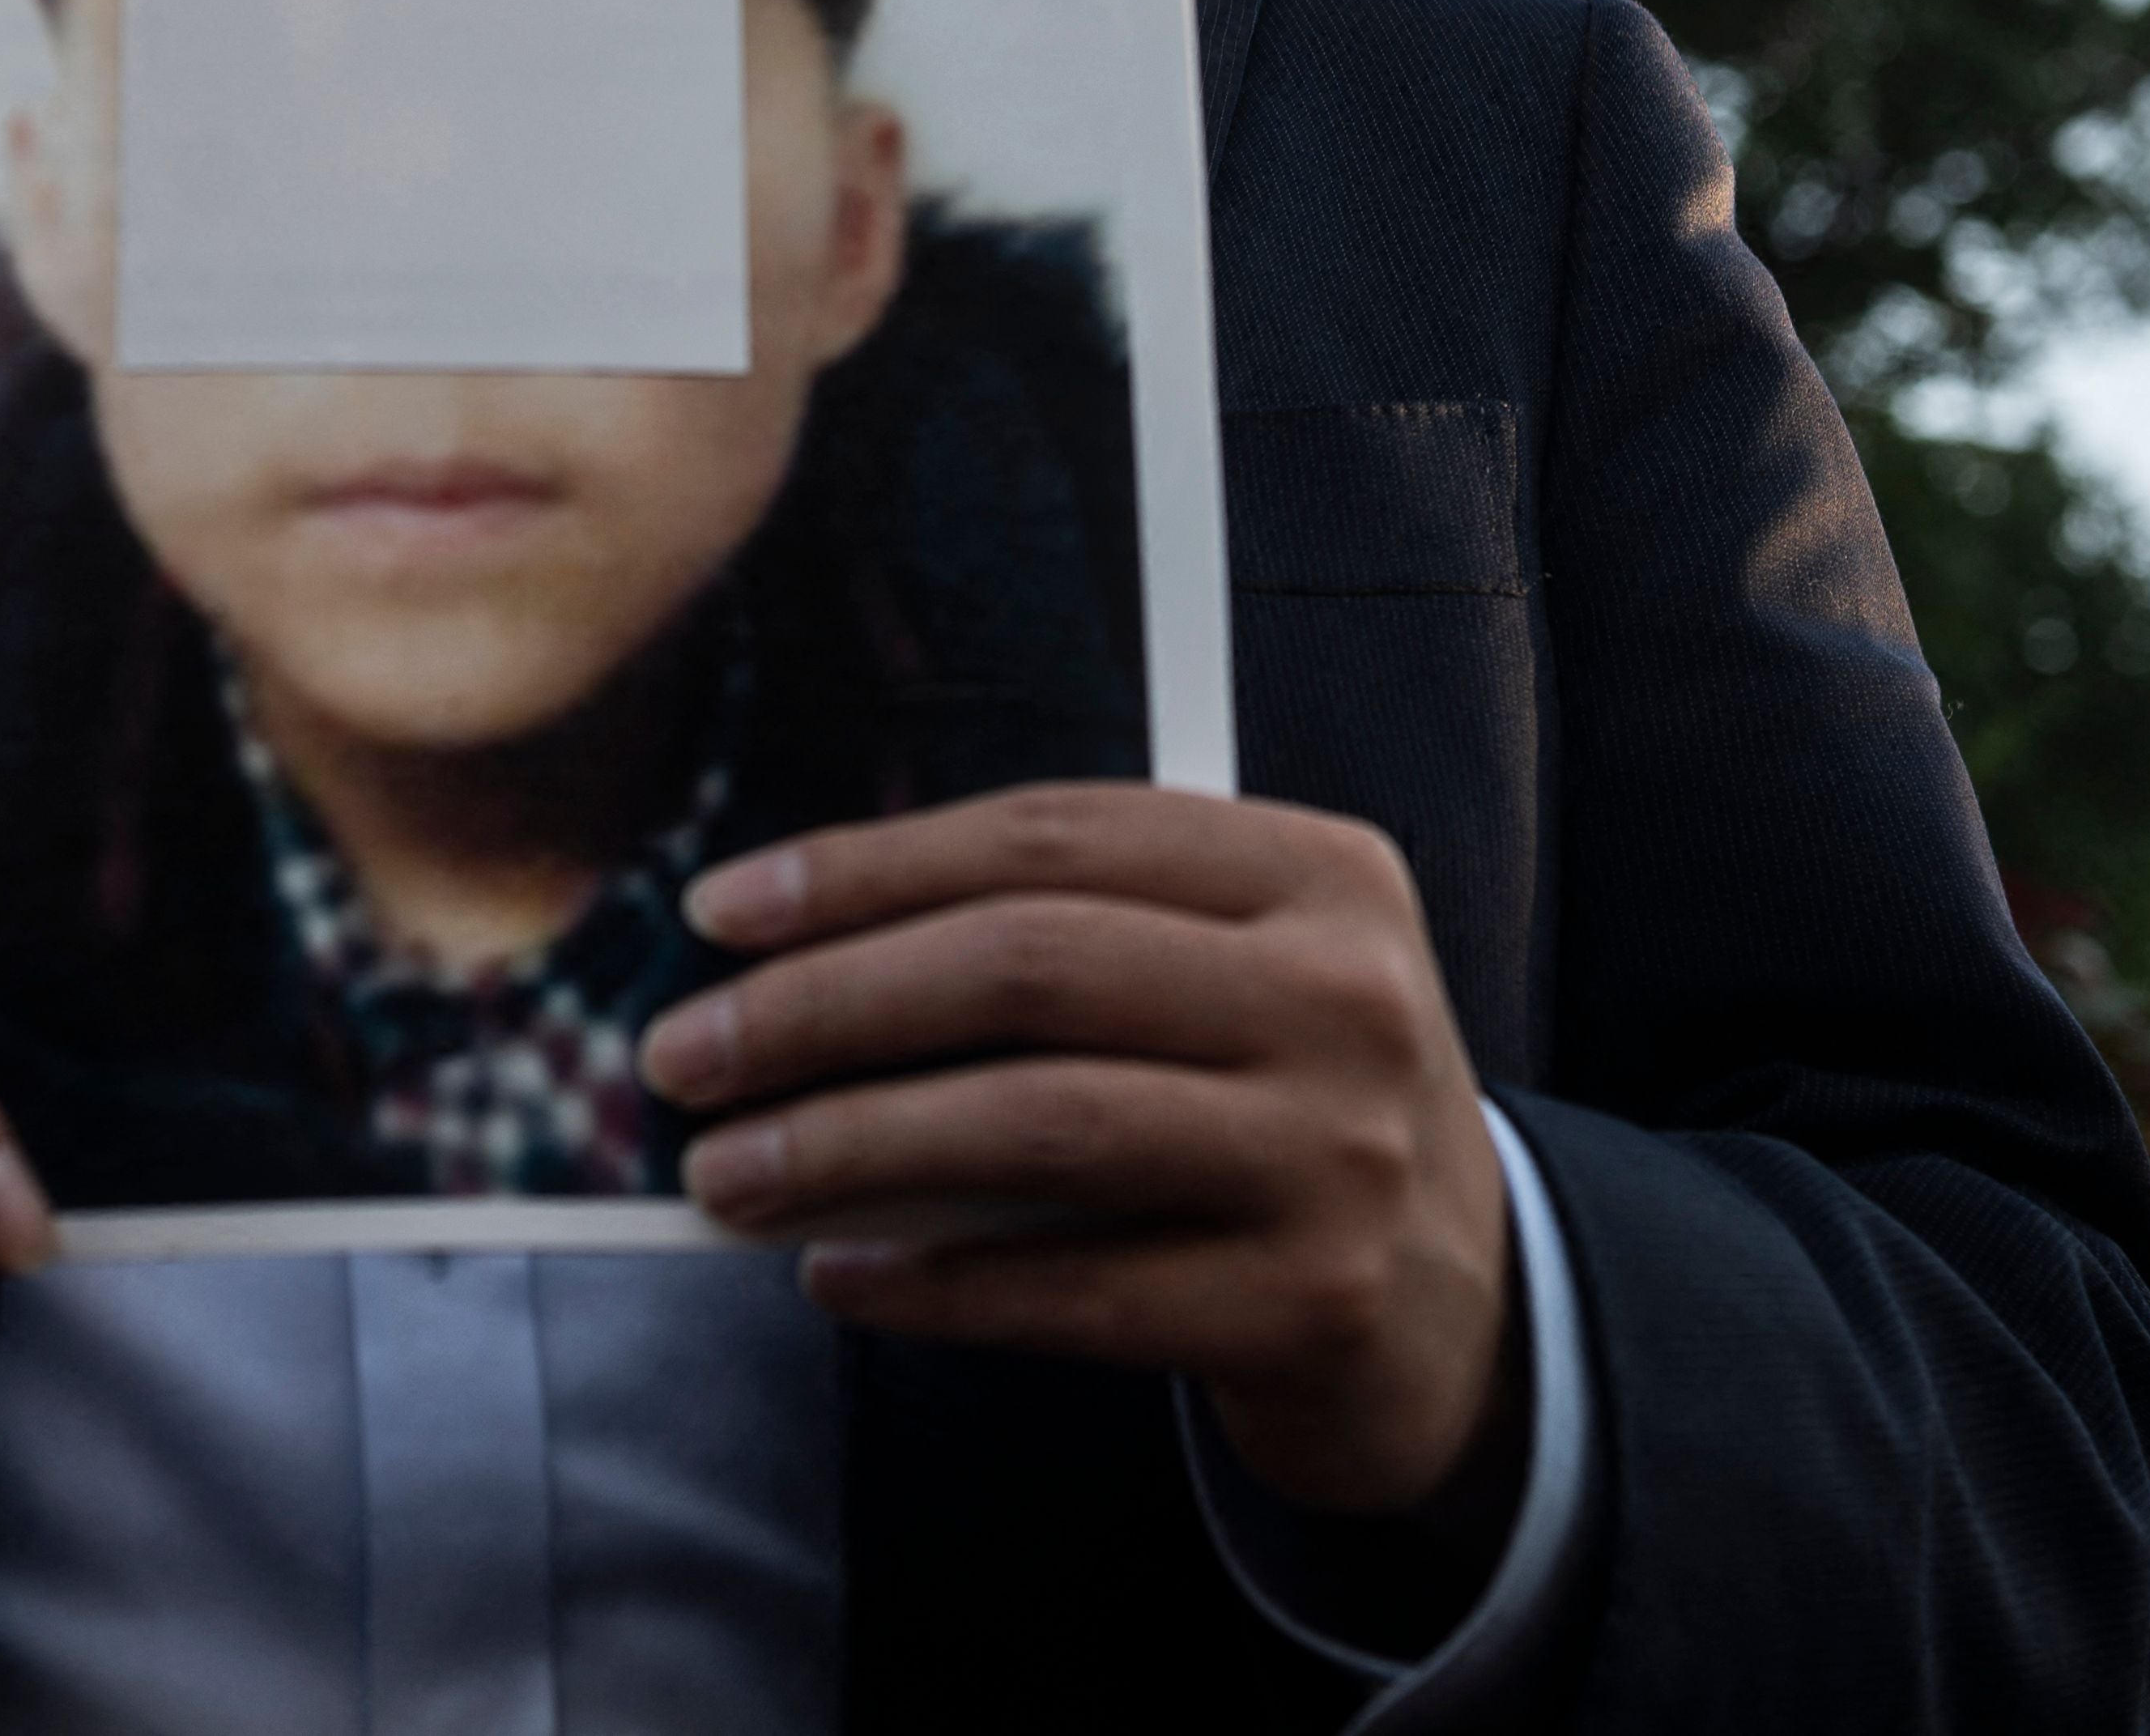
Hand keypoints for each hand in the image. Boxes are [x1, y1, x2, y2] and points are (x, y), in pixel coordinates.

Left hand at [640, 783, 1512, 1513]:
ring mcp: (1341, 1154)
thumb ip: (1064, 939)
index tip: (717, 914)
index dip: (867, 868)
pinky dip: (933, 1282)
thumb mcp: (1229, 980)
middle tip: (684, 1054)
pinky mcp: (1314, 1304)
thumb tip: (788, 959)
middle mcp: (1344, 997)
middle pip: (1027, 968)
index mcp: (1319, 873)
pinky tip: (832, 1272)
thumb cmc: (1284, 1110)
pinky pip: (1078, 1289)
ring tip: (722, 1172)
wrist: (1466, 1311)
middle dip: (824, 1007)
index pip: (1049, 838)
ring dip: (848, 1145)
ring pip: (1039, 1124)